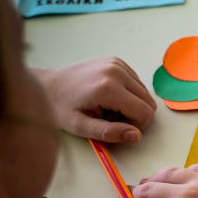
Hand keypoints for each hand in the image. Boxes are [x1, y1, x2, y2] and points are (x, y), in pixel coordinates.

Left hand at [33, 57, 156, 142]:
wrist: (49, 85)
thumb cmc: (62, 108)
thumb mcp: (81, 127)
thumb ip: (109, 133)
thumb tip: (136, 135)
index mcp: (108, 87)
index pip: (145, 112)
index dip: (136, 126)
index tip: (116, 127)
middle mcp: (117, 71)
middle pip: (149, 102)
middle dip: (134, 115)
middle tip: (110, 117)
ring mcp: (118, 63)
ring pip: (145, 93)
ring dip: (131, 104)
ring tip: (107, 106)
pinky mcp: (117, 61)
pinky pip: (137, 83)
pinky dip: (128, 93)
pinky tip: (108, 95)